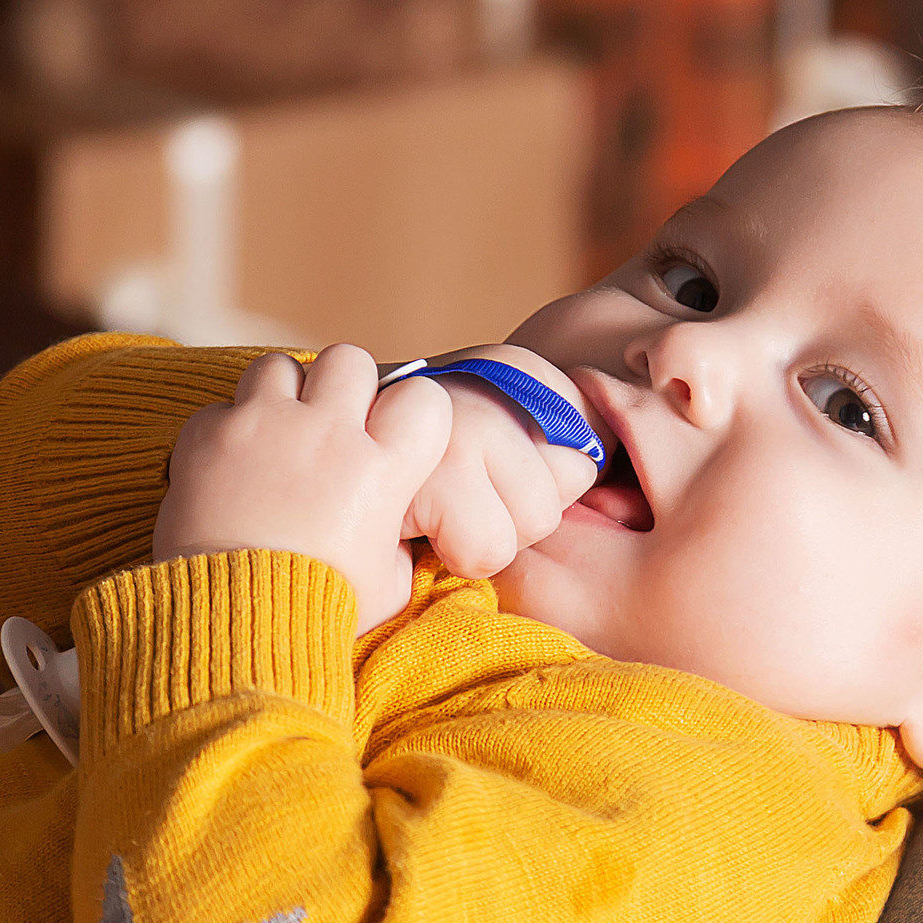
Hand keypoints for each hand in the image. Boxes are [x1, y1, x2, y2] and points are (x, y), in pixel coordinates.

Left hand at [155, 345, 452, 633]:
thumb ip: (395, 539)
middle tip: (327, 430)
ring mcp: (263, 428)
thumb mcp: (387, 585)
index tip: (389, 439)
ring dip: (281, 398)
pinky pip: (222, 408)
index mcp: (379, 470)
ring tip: (274, 442)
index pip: (422, 398)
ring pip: (280, 368)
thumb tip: (391, 527)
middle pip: (347, 360)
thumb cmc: (317, 615)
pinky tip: (228, 470)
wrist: (235, 630)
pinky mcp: (208, 437)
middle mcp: (325, 435)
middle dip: (340, 388)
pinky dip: (226, 432)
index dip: (409, 415)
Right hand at [392, 344, 601, 579]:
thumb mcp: (497, 435)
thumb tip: (610, 485)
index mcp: (523, 369)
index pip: (590, 461)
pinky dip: (454, 554)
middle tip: (459, 497)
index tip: (494, 480)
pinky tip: (419, 526)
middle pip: (561, 498)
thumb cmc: (415, 463)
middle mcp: (498, 383)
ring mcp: (463, 423)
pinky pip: (487, 550)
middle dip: (515, 516)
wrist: (312, 463)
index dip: (545, 489)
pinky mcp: (429, 471)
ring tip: (438, 508)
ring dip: (485, 535)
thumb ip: (559, 452)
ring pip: (530, 526)